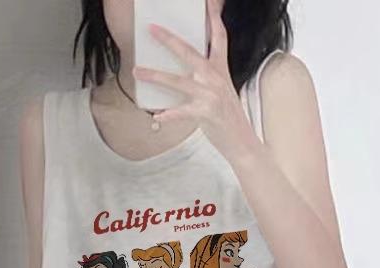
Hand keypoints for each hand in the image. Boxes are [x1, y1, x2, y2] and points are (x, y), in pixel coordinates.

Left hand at [132, 0, 260, 164]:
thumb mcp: (221, 90)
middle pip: (189, 52)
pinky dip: (168, 115)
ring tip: (138, 71)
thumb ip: (207, 76)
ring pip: (177, 82)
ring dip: (155, 76)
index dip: (213, 17)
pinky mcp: (205, 113)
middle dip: (169, 40)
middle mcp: (215, 78)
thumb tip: (187, 69)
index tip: (207, 2)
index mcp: (221, 69)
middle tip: (152, 29)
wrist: (241, 141)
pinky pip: (181, 112)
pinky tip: (157, 115)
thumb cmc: (227, 116)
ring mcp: (210, 95)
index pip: (219, 37)